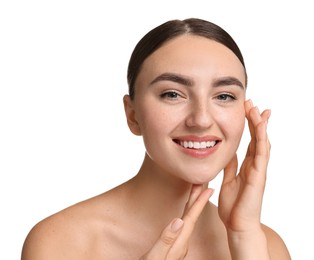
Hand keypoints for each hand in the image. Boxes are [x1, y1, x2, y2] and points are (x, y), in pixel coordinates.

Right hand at [140, 185, 212, 258]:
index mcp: (178, 245)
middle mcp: (180, 245)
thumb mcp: (154, 258)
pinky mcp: (172, 248)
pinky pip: (182, 228)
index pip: (191, 219)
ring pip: (187, 221)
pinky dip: (186, 216)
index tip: (208, 188)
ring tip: (195, 192)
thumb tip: (179, 220)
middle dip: (196, 199)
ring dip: (192, 205)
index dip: (199, 202)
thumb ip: (166, 240)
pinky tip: (185, 214)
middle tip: (203, 182)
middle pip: (191, 217)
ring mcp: (177, 247)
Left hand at [218, 99, 270, 231]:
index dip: (249, 126)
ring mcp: (258, 170)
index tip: (246, 111)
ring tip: (258, 109)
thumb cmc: (233, 206)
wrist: (237, 225)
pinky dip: (262, 139)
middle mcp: (254, 165)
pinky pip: (261, 154)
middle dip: (256, 121)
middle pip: (257, 138)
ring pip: (262, 143)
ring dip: (260, 126)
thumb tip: (228, 152)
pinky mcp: (258, 176)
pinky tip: (261, 127)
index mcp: (247, 166)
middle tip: (253, 104)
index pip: (250, 141)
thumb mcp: (228, 179)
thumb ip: (230, 166)